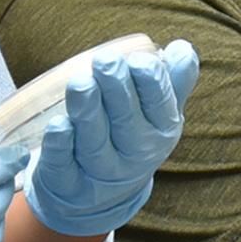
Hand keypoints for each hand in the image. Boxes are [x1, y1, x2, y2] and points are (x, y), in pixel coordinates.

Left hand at [25, 38, 200, 236]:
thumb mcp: (159, 113)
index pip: (159, 104)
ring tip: (81, 82)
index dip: (150, 81)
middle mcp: (134, 154)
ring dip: (88, 111)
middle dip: (116, 89)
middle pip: (126, 121)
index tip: (137, 59)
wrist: (102, 193)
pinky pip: (63, 165)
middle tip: (105, 61)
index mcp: (161, 130)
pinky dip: (61, 145)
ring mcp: (100, 173)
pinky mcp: (67, 183)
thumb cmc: (132, 138)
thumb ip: (173, 81)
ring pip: (94, 143)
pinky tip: (59, 123)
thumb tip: (181, 48)